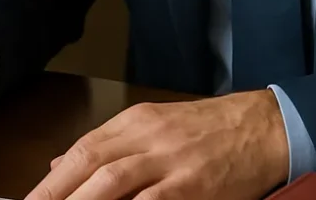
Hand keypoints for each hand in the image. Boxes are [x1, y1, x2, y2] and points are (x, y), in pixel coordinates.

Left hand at [29, 90, 289, 199]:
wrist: (262, 127)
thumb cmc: (208, 131)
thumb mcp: (153, 126)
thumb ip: (108, 146)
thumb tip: (59, 166)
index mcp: (134, 122)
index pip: (81, 150)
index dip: (52, 178)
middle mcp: (146, 138)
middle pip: (89, 164)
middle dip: (56, 193)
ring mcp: (169, 162)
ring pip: (113, 182)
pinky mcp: (192, 187)